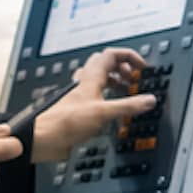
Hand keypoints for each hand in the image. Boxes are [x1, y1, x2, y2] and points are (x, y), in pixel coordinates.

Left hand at [31, 47, 158, 163]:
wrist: (43, 138)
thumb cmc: (65, 121)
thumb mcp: (103, 113)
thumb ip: (127, 106)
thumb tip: (148, 100)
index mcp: (90, 77)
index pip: (111, 54)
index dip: (128, 56)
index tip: (141, 67)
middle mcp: (84, 82)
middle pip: (104, 64)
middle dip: (122, 68)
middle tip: (133, 78)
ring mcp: (79, 95)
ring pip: (98, 79)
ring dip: (114, 81)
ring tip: (125, 91)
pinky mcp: (77, 109)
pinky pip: (94, 96)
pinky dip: (106, 97)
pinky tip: (110, 109)